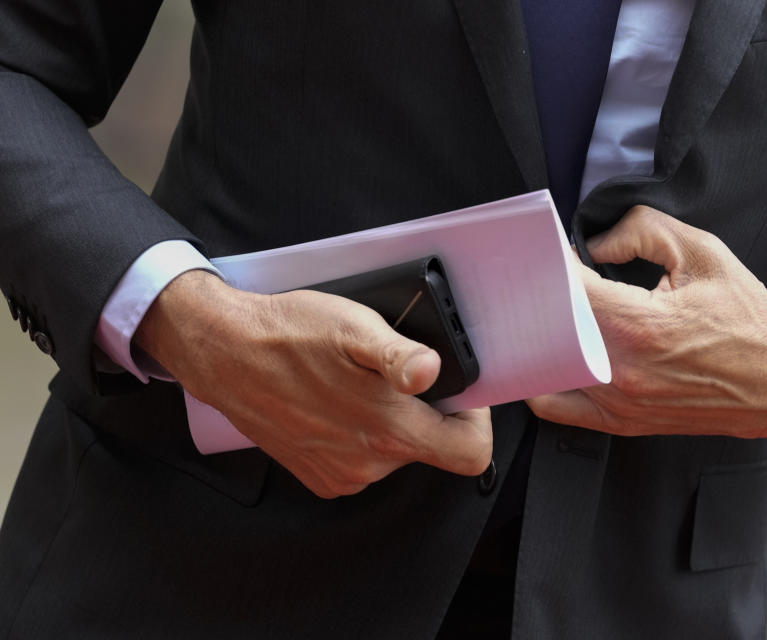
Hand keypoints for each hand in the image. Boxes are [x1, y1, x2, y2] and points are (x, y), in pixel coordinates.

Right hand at [135, 270, 492, 497]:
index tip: (459, 393)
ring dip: (388, 419)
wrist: (225, 353)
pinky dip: (359, 433)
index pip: (470, 453)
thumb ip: (398, 354)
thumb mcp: (351, 327)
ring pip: (395, 452)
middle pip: (431, 447)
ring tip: (358, 382)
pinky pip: (363, 460)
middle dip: (424, 411)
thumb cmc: (288, 334)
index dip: (475, 420)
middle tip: (394, 373)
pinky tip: (336, 401)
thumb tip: (431, 372)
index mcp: (388, 430)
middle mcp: (369, 464)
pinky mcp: (319, 476)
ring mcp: (342, 474)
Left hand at [527, 206, 766, 438]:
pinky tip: (550, 353)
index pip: (564, 290)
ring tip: (547, 310)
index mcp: (641, 326)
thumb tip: (595, 242)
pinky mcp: (621, 422)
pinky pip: (557, 406)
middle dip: (538, 297)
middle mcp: (622, 371)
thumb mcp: (703, 252)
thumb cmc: (748, 320)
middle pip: (544, 330)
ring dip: (537, 336)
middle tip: (543, 276)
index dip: (549, 264)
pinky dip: (544, 379)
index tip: (549, 250)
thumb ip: (641, 229)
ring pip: (544, 369)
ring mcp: (618, 403)